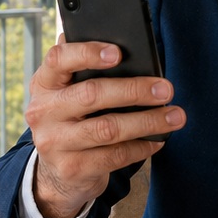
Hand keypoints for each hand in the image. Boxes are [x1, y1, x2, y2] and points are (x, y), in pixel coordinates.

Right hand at [26, 36, 184, 217]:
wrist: (55, 172)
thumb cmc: (71, 120)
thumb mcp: (67, 94)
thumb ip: (84, 71)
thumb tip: (121, 45)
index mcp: (44, 84)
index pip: (59, 59)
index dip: (87, 53)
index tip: (118, 53)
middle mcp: (43, 112)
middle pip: (92, 94)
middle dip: (134, 90)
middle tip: (165, 89)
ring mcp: (54, 143)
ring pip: (108, 129)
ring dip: (147, 121)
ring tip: (174, 116)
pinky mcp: (71, 168)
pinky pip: (114, 156)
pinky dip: (140, 147)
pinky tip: (156, 140)